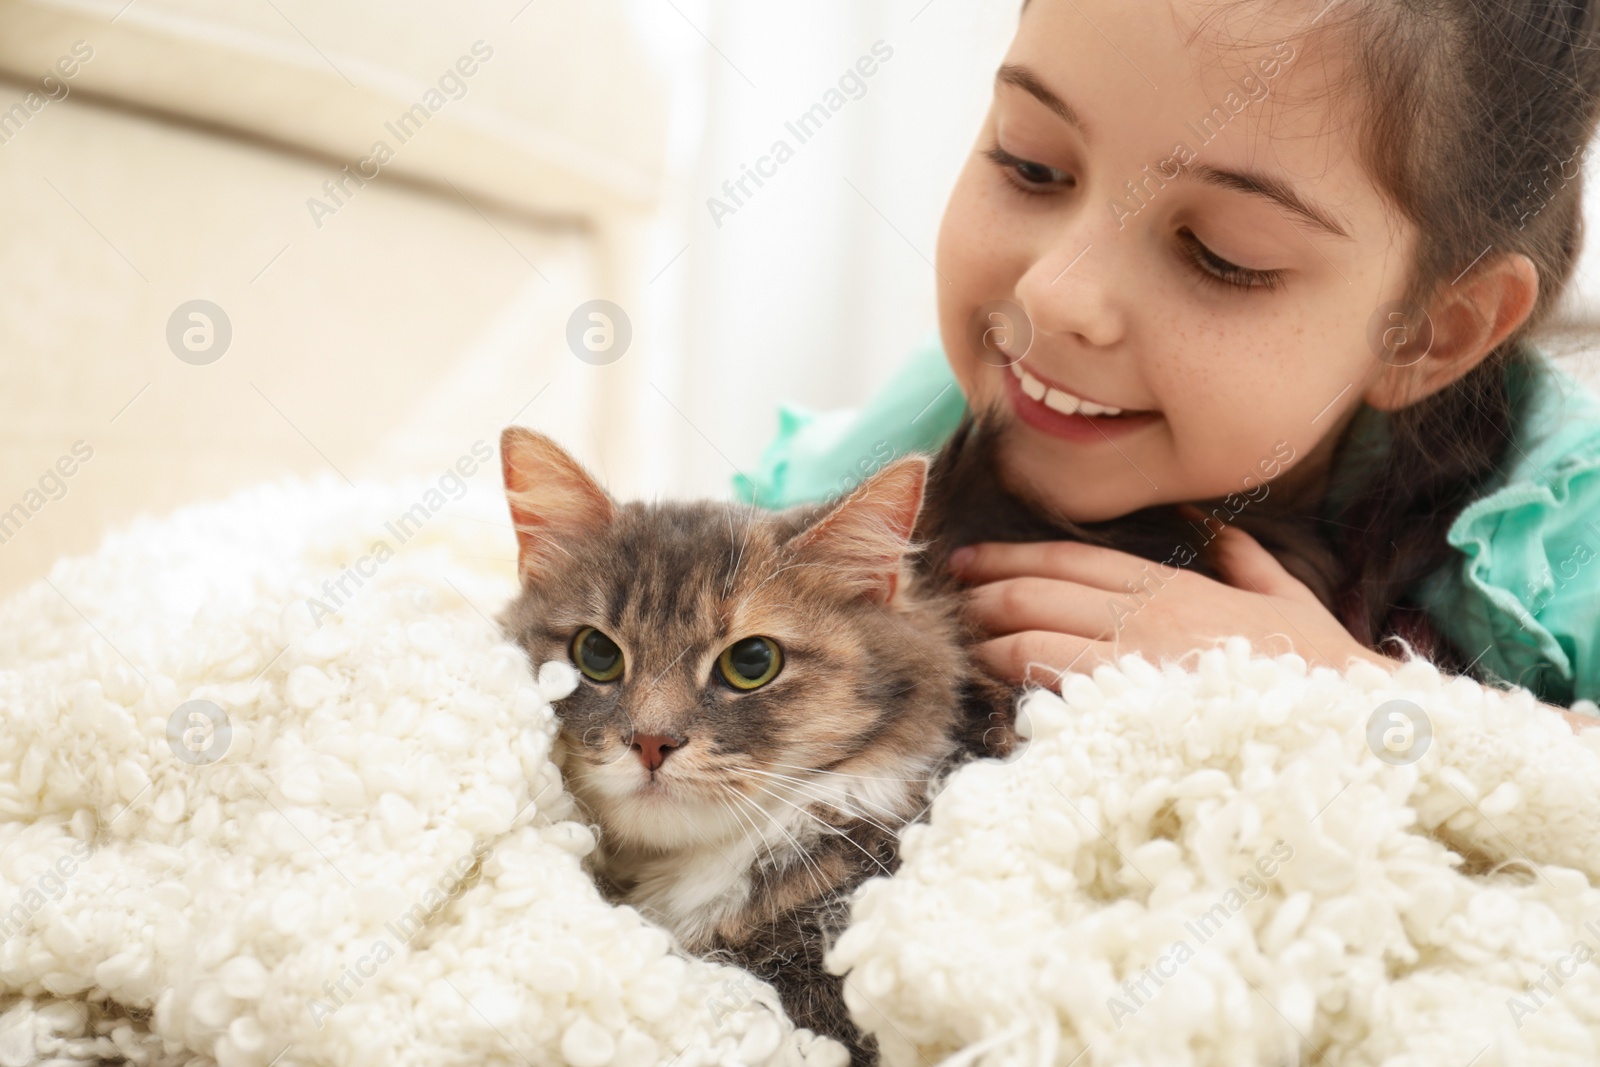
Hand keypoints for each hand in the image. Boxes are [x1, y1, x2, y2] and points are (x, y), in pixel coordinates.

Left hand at [949, 522, 1391, 685]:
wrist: (1348, 728)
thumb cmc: (1319, 670)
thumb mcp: (1287, 598)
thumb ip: (1247, 560)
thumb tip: (1221, 529)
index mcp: (1172, 585)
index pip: (1071, 560)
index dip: (1014, 556)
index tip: (974, 558)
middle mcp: (1143, 614)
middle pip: (1038, 590)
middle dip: (984, 589)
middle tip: (946, 593)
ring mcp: (1132, 659)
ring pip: (1031, 634)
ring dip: (985, 634)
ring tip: (955, 639)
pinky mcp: (1126, 704)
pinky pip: (1050, 684)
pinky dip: (1011, 678)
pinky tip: (985, 681)